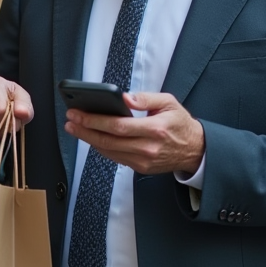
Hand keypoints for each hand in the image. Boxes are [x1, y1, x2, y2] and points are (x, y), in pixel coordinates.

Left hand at [64, 91, 204, 173]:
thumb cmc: (181, 124)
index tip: (79, 114)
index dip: (95, 120)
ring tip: (75, 128)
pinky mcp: (140, 168)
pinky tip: (92, 137)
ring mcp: (143, 161)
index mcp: (155, 130)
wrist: (194, 150)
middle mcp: (147, 148)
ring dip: (89, 140)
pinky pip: (115, 157)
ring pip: (109, 151)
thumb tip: (125, 98)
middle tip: (70, 121)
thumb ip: (147, 98)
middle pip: (108, 141)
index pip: (118, 126)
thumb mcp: (169, 103)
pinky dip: (101, 148)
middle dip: (85, 130)